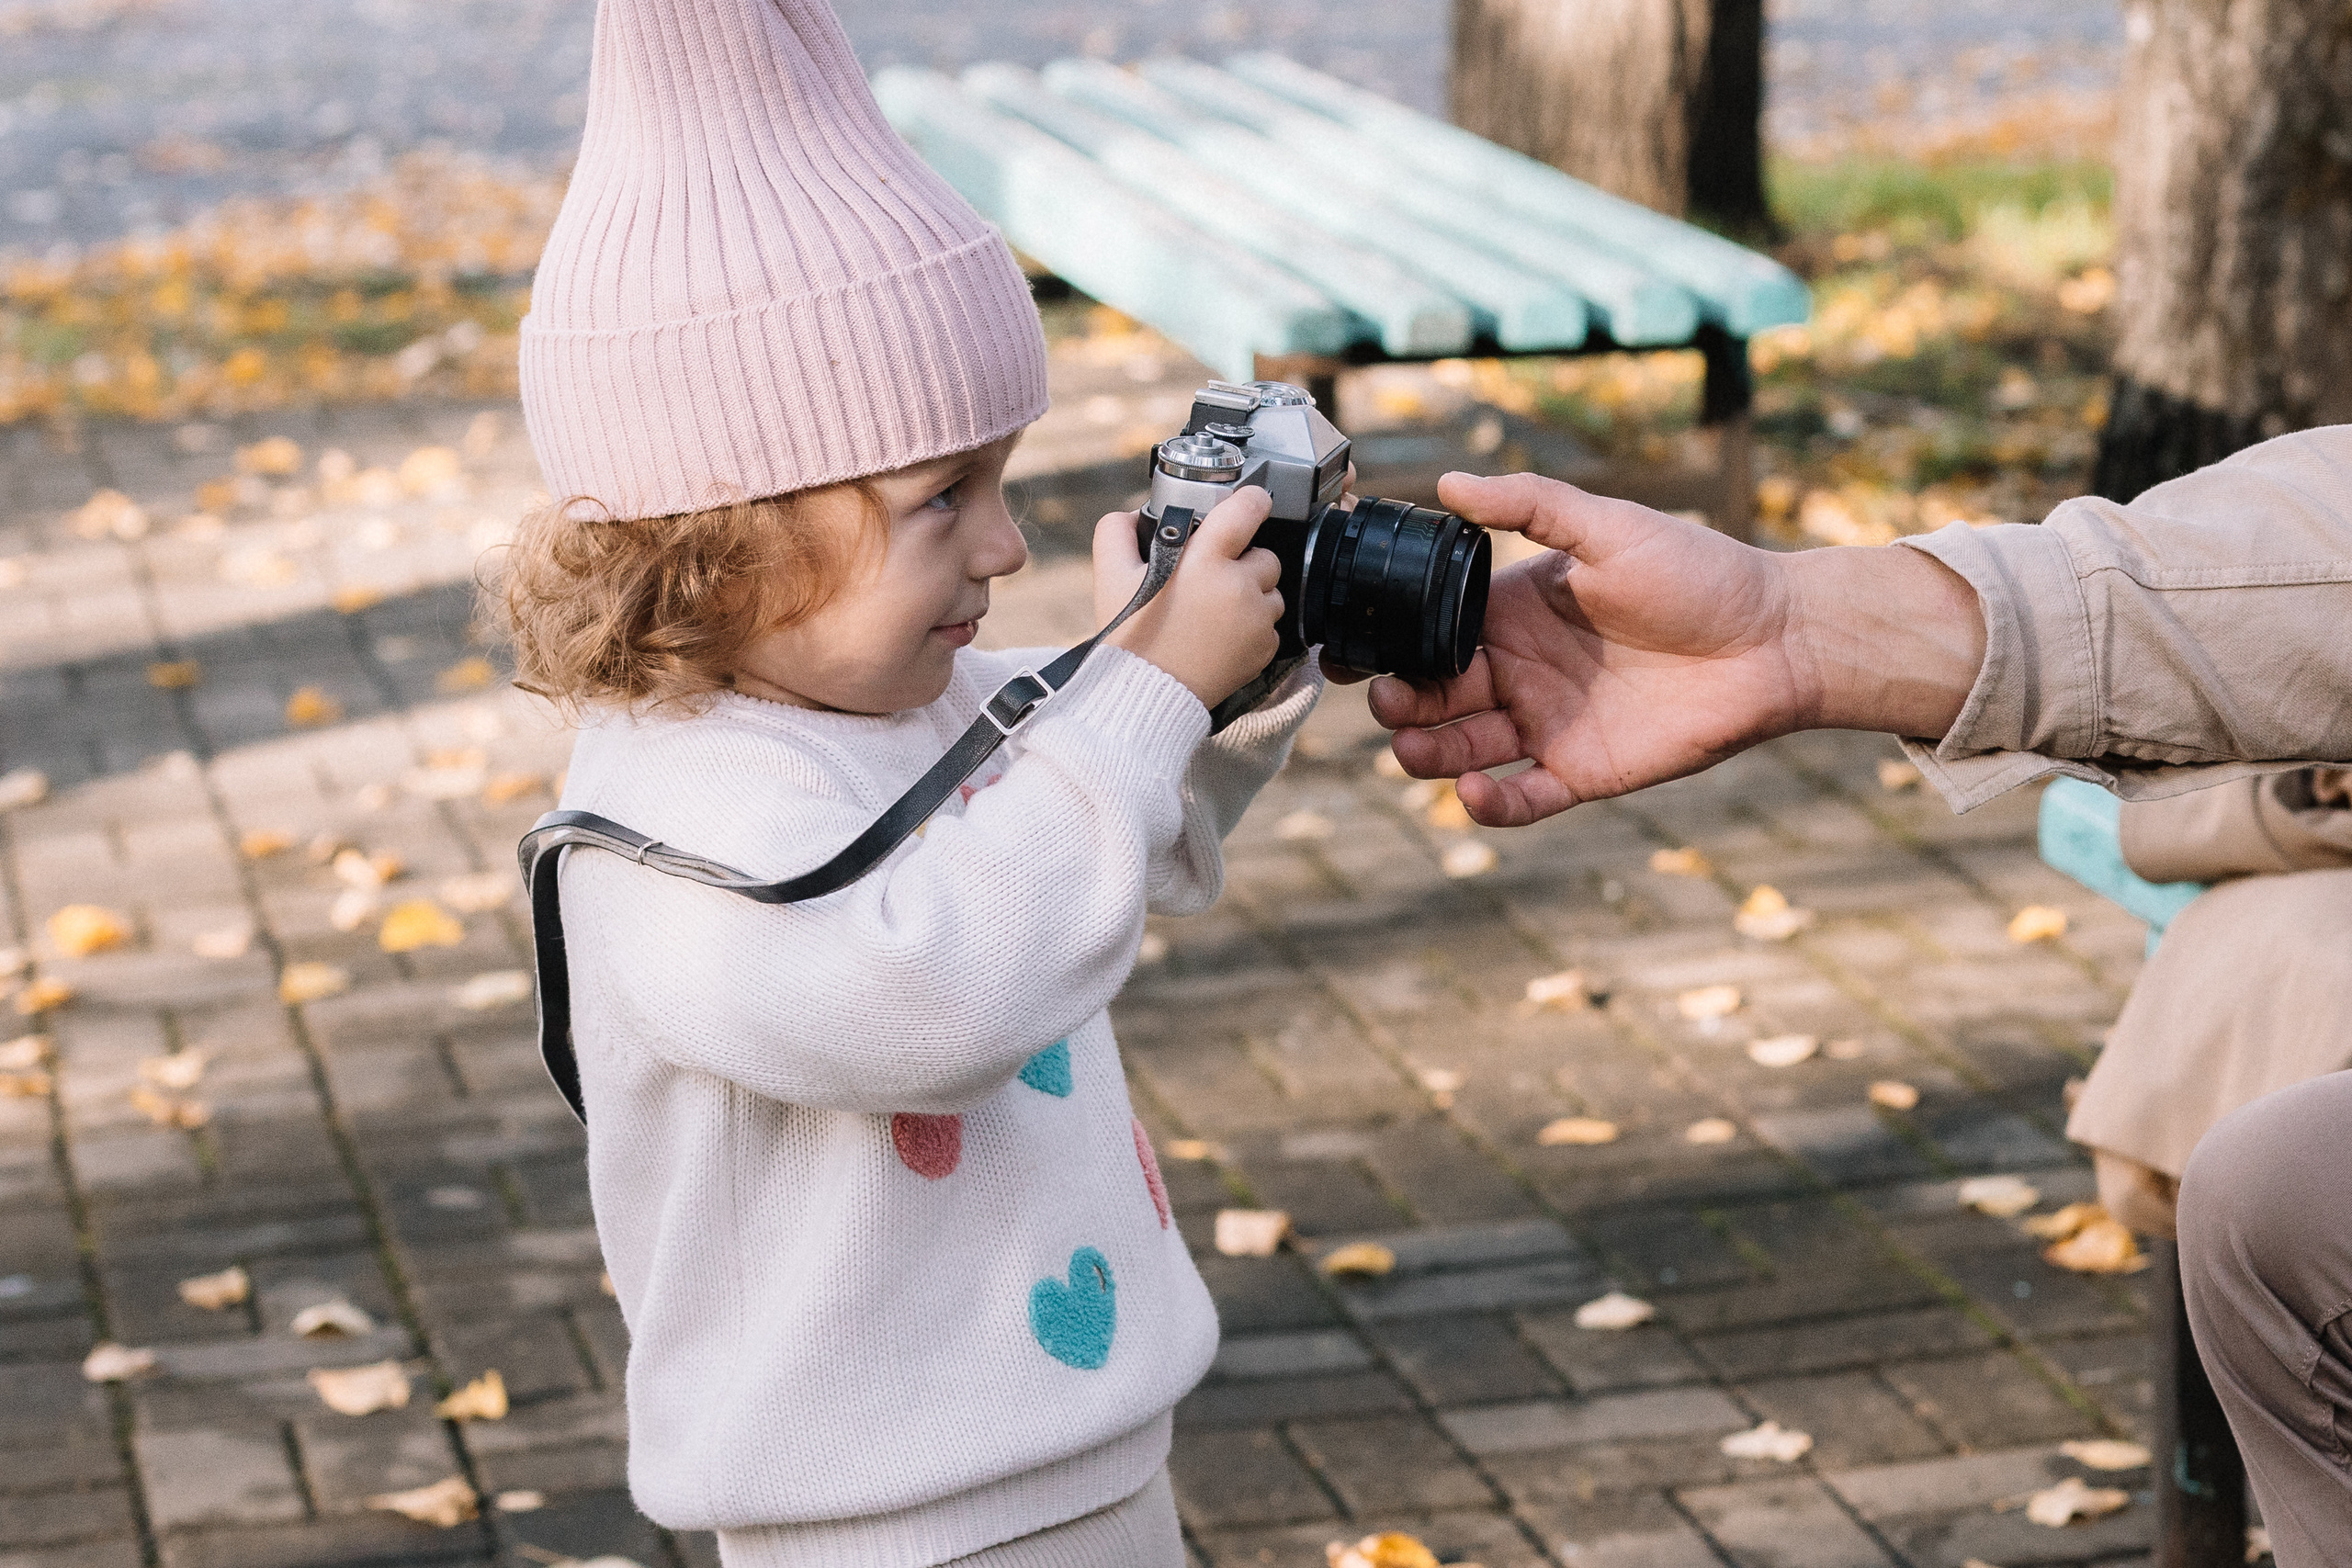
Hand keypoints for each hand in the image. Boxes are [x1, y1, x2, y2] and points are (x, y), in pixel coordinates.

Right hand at [1094, 486, 1282, 708]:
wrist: (1147, 692)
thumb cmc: (1129, 634)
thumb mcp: (1109, 574)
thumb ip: (1117, 530)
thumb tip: (1136, 514)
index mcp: (1206, 560)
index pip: (1248, 509)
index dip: (1251, 500)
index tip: (1249, 503)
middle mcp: (1239, 587)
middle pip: (1265, 555)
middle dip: (1242, 562)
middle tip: (1209, 580)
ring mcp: (1257, 620)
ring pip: (1272, 591)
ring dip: (1251, 595)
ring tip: (1215, 611)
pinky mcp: (1266, 649)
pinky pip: (1270, 625)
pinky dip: (1252, 628)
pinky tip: (1221, 636)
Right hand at [1370, 472, 1983, 825]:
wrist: (1775, 639)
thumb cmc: (1698, 573)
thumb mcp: (1609, 526)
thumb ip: (1529, 505)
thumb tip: (1447, 484)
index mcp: (1513, 614)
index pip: (1431, 635)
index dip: (1391, 647)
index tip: (1357, 653)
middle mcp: (1519, 672)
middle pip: (1433, 698)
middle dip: (1399, 705)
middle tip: (1390, 700)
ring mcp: (1546, 724)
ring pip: (1461, 751)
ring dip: (1426, 754)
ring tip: (1414, 747)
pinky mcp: (1580, 771)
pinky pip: (1520, 798)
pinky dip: (1489, 804)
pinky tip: (1475, 791)